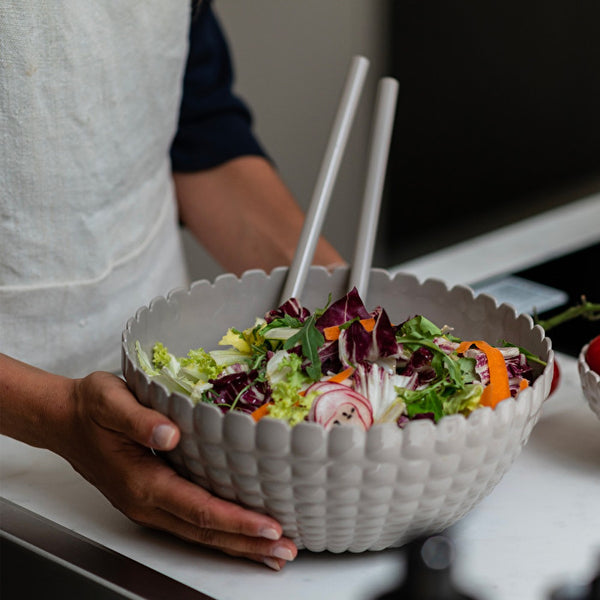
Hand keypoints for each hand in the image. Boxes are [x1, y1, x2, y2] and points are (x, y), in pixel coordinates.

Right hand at [63, 372, 296, 569]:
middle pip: (204, 531)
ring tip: (273, 551)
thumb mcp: (108, 400)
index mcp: (141, 481)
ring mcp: (150, 506)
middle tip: (286, 549)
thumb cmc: (89, 408)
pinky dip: (221, 533)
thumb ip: (138, 419)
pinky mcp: (154, 499)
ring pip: (200, 533)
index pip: (198, 508)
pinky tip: (240, 535)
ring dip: (238, 544)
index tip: (270, 525)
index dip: (236, 520)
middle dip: (247, 543)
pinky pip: (192, 523)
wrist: (65, 421)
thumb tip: (170, 434)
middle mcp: (147, 502)